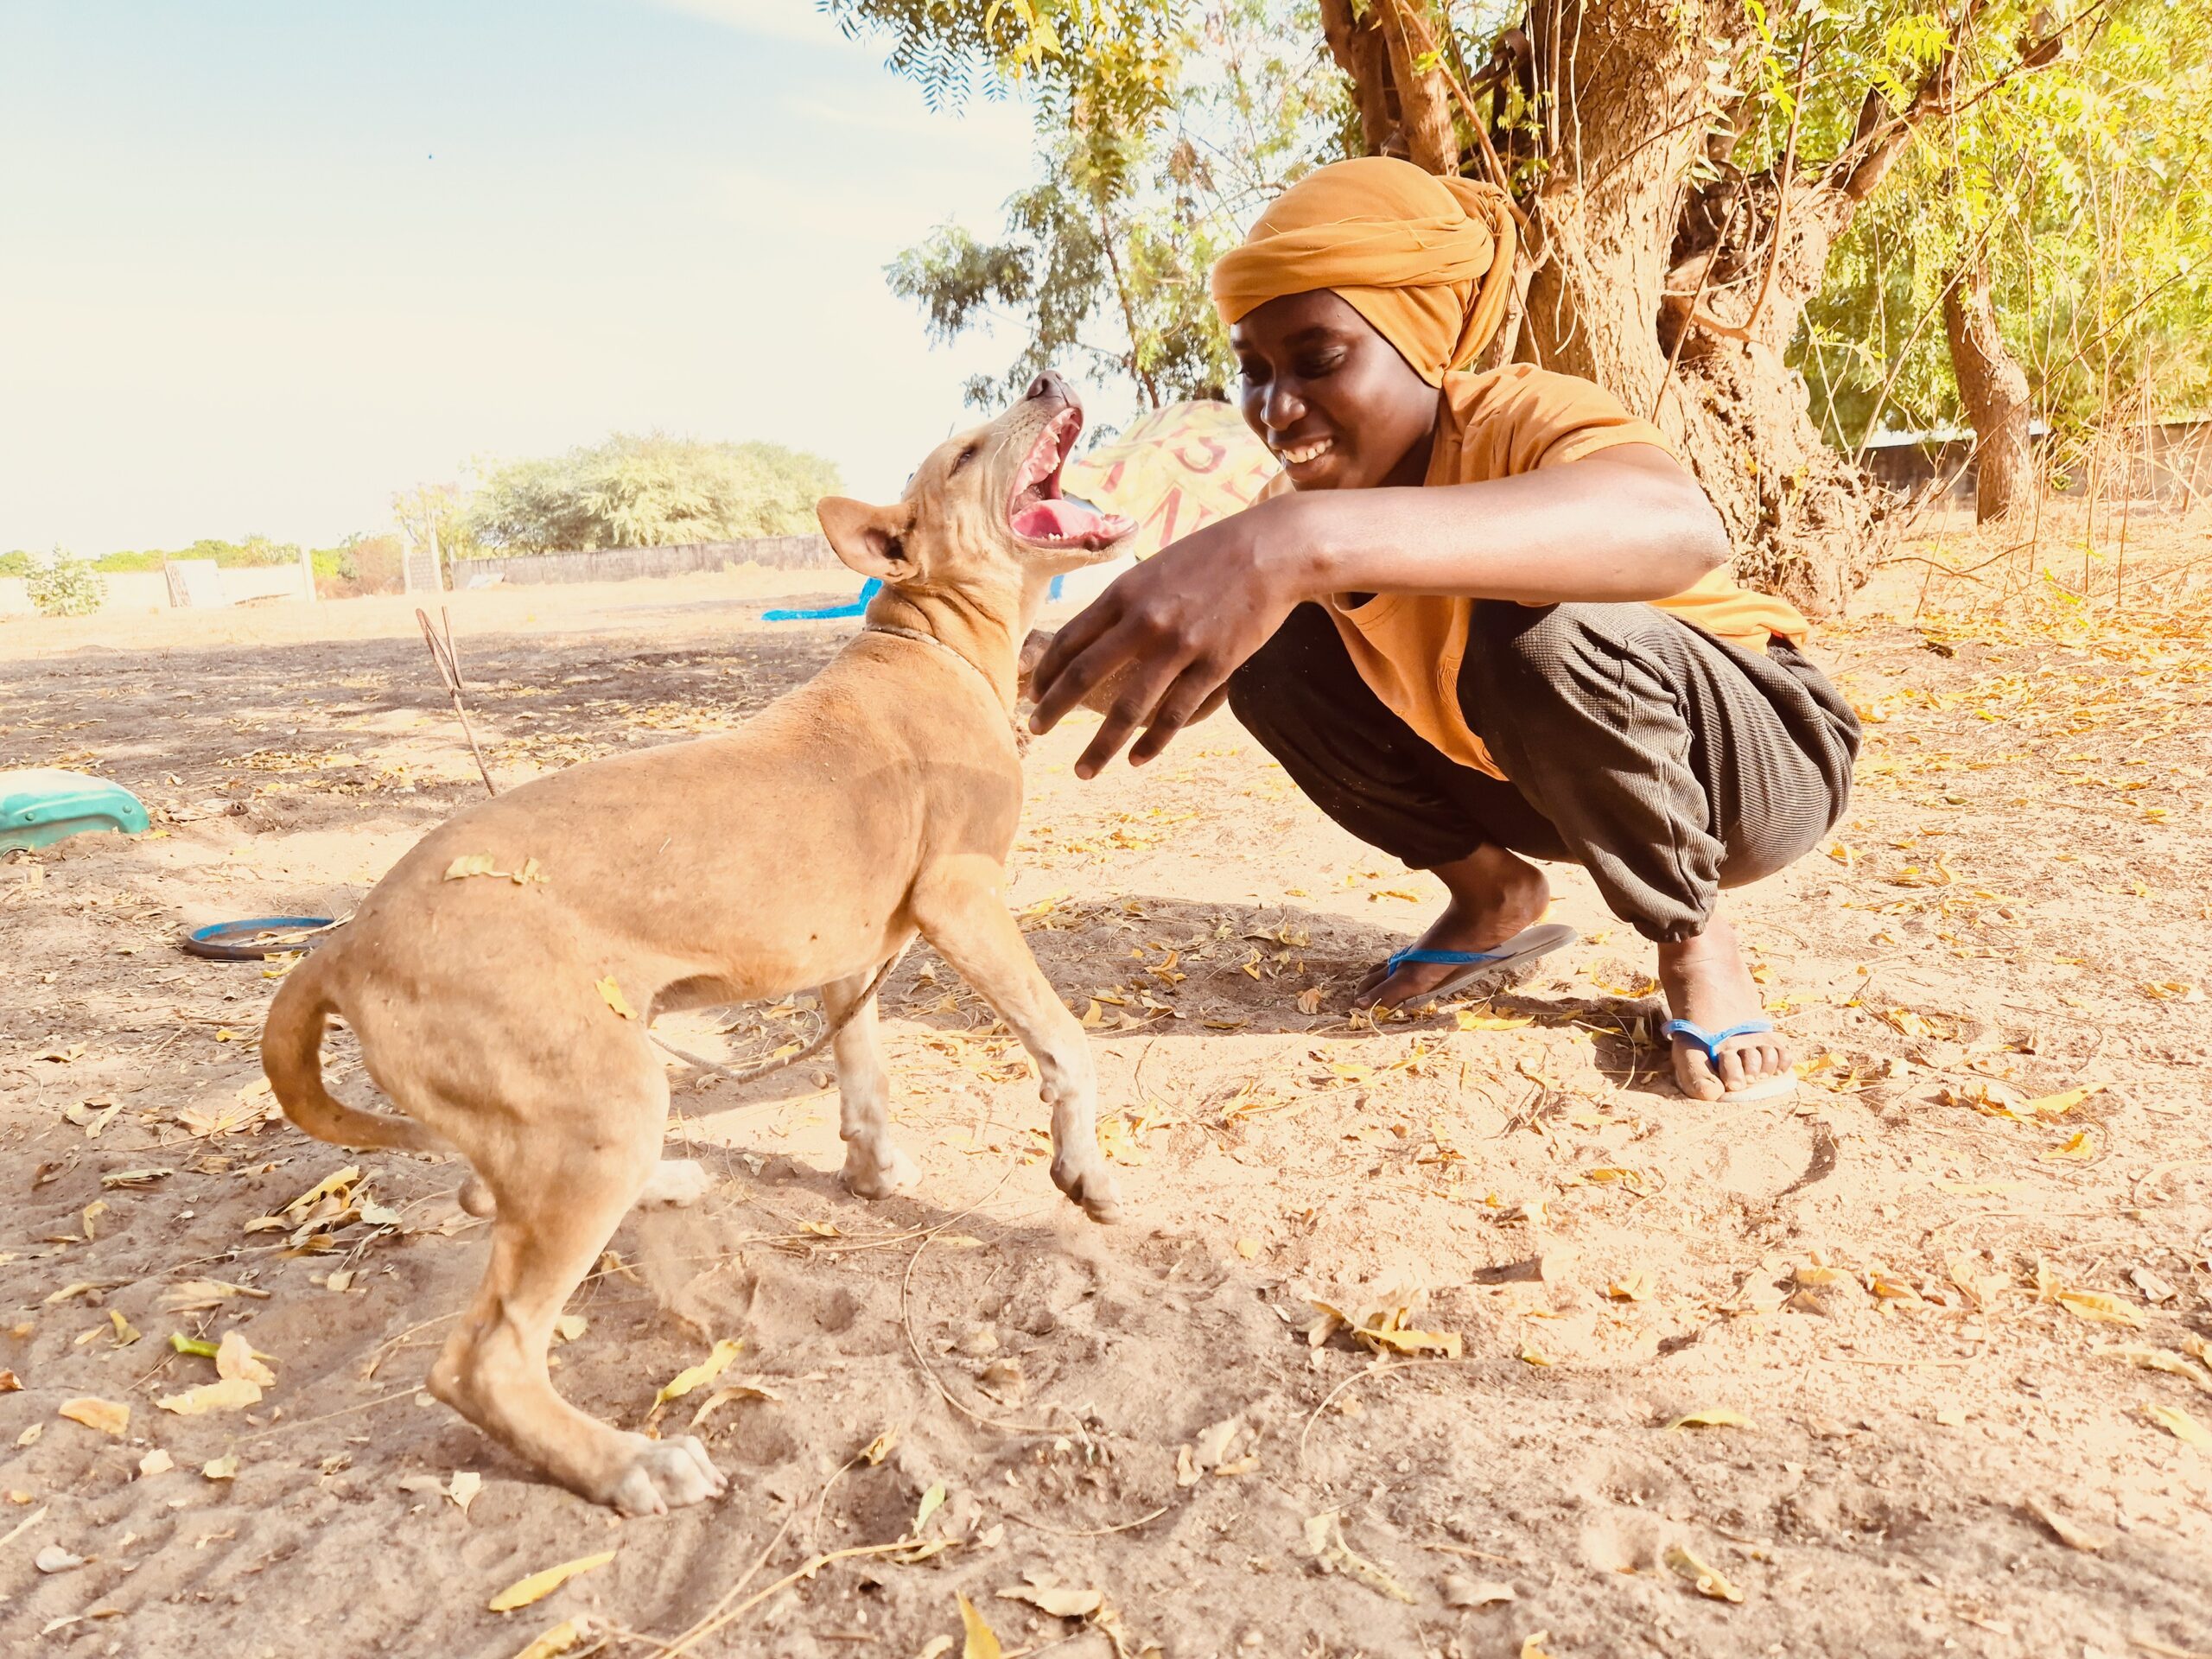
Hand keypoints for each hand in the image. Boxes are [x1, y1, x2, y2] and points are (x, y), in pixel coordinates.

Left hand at [1027, 496, 1312, 776]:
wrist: (1273, 549)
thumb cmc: (1213, 554)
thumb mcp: (1156, 567)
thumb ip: (1126, 598)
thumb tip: (1096, 629)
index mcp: (1124, 592)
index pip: (1069, 640)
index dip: (1046, 673)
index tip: (1034, 694)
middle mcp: (1144, 621)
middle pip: (1083, 675)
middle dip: (1053, 710)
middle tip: (1034, 731)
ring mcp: (1179, 646)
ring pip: (1128, 709)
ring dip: (1100, 747)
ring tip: (1083, 771)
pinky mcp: (1214, 666)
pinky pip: (1175, 715)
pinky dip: (1152, 743)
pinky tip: (1137, 760)